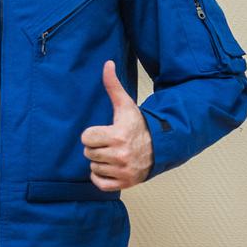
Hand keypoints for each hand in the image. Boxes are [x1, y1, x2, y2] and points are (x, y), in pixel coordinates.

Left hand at [81, 60, 152, 190]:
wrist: (161, 146)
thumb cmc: (138, 124)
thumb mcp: (125, 105)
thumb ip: (112, 85)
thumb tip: (107, 63)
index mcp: (117, 136)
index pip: (85, 138)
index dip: (91, 134)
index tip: (103, 131)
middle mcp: (121, 155)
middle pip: (88, 153)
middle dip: (96, 147)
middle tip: (109, 143)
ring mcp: (124, 171)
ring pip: (94, 167)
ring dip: (100, 162)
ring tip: (112, 154)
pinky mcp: (126, 183)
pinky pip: (100, 184)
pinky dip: (101, 178)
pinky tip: (109, 167)